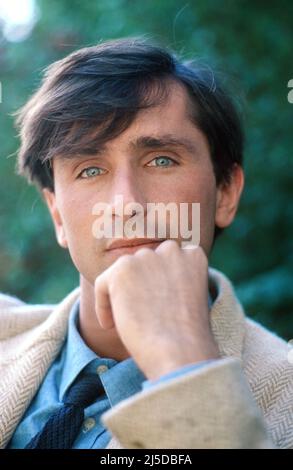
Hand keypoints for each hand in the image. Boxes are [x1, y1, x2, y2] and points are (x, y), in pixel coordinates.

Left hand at [94, 240, 219, 380]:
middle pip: (145, 264)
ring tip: (127, 322)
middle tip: (140, 314)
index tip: (156, 304)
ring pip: (123, 273)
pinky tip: (110, 326)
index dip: (159, 282)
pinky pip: (103, 284)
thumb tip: (147, 282)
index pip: (168, 261)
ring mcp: (146, 257)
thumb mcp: (190, 298)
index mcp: (193, 255)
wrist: (180, 352)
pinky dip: (103, 305)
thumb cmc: (187, 337)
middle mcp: (171, 249)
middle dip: (140, 285)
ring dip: (122, 294)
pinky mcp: (122, 269)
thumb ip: (174, 281)